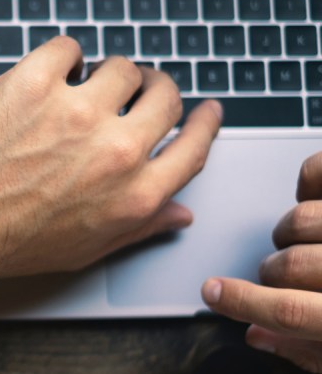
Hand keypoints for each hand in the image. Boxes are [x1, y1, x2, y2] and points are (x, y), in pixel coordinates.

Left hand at [0, 36, 221, 286]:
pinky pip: (68, 47)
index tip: (205, 110)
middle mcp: (114, 151)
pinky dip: (62, 56)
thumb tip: (178, 212)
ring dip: (106, 73)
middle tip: (138, 88)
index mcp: (134, 194)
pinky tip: (50, 72)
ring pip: (120, 66)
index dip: (204, 122)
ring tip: (83, 84)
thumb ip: (140, 226)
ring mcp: (75, 112)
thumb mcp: (87, 248)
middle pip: (164, 96)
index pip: (194, 146)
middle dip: (155, 88)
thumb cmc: (11, 242)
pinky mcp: (33, 84)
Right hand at [202, 152, 321, 372]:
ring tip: (302, 239)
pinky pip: (321, 172)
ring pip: (302, 220)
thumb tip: (257, 335)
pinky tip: (311, 194)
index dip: (243, 304)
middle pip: (289, 265)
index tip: (211, 292)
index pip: (289, 314)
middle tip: (275, 274)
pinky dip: (310, 178)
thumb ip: (308, 350)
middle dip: (272, 272)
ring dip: (291, 230)